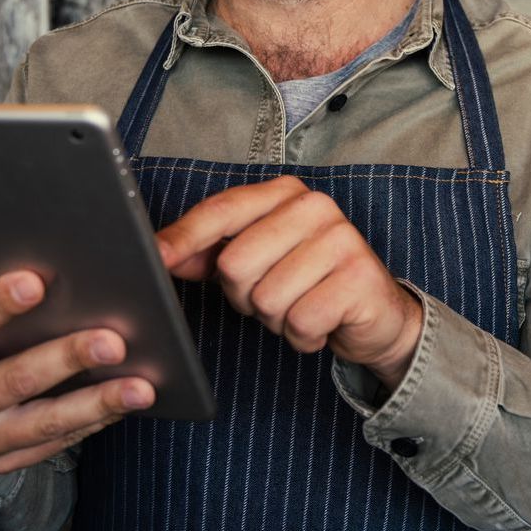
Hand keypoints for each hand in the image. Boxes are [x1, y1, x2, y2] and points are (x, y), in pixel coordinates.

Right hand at [0, 238, 154, 483]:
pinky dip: (97, 421)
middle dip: (66, 358)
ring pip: (46, 420)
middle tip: (112, 340)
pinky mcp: (9, 461)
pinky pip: (59, 442)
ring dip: (98, 402)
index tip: (35, 281)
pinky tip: (130, 403)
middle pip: (14, 379)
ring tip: (142, 386)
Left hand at [156, 176, 422, 389]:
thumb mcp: (257, 262)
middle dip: (244, 297)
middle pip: (236, 263)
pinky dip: (303, 337)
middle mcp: (314, 207)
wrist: (375, 314)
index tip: (155, 257)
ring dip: (276, 320)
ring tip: (300, 307)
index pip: (222, 211)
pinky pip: (300, 322)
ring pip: (267, 298)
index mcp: (284, 194)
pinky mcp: (359, 278)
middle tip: (273, 297)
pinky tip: (322, 325)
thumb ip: (210, 253)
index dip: (185, 237)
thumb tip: (161, 252)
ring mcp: (341, 239)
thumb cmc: (308, 282)